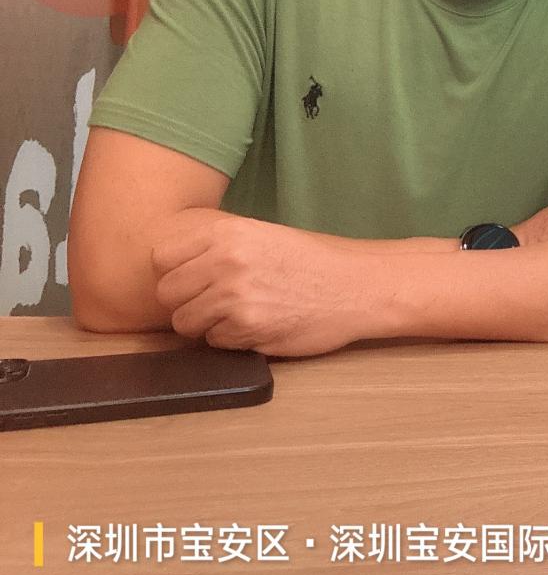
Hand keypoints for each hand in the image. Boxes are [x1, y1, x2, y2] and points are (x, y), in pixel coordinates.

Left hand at [153, 215, 368, 355]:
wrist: (358, 286)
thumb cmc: (314, 263)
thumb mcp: (264, 236)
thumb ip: (219, 248)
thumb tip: (175, 270)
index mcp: (228, 232)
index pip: (161, 257)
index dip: (175, 272)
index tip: (194, 280)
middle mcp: (225, 260)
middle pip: (167, 292)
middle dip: (187, 302)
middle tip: (216, 304)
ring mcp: (234, 294)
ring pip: (184, 323)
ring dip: (206, 325)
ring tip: (239, 316)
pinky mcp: (247, 326)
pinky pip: (213, 342)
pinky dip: (231, 340)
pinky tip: (259, 326)